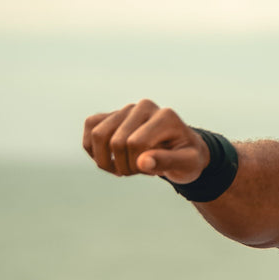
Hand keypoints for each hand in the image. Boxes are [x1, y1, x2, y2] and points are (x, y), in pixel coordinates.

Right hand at [82, 99, 208, 182]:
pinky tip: (110, 162)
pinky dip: (93, 150)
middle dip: (124, 167)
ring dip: (105, 161)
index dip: (137, 166)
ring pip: (98, 135)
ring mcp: (127, 109)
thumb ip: (167, 162)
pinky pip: (91, 127)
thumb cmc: (187, 158)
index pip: (136, 143)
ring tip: (123, 169)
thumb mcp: (187, 164)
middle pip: (116, 142)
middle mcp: (144, 107)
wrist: (182, 149)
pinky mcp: (113, 114)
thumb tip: (141, 163)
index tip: (152, 173)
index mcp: (165, 116)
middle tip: (139, 172)